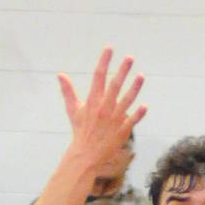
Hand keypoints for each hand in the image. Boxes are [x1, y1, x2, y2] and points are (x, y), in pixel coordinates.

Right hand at [59, 49, 146, 175]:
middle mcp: (104, 108)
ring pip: (126, 101)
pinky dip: (138, 114)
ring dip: (134, 88)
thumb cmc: (81, 131)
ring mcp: (114, 120)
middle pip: (114, 86)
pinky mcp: (122, 131)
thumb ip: (68, 91)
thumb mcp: (73, 110)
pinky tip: (144, 106)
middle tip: (130, 58)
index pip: (98, 76)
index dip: (104, 61)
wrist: (86, 155)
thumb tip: (60, 75)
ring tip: (141, 76)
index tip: (109, 48)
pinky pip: (131, 121)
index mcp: (92, 102)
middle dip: (122, 71)